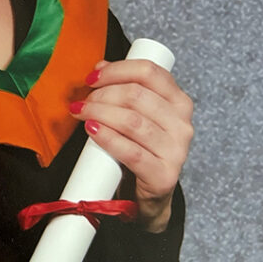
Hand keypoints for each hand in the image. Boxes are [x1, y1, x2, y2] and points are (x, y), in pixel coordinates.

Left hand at [69, 59, 193, 231]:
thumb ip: (123, 87)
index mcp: (179, 102)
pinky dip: (107, 138)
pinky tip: (92, 131)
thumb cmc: (139, 148)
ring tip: (80, 114)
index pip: (149, 72)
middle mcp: (182, 124)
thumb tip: (100, 66)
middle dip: (102, 94)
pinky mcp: (164, 175)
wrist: (147, 195)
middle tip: (82, 102)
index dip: (116, 70)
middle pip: (136, 95)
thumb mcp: (135, 114)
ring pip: (132, 121)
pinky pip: (131, 152)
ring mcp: (176, 151)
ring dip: (99, 113)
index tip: (91, 78)